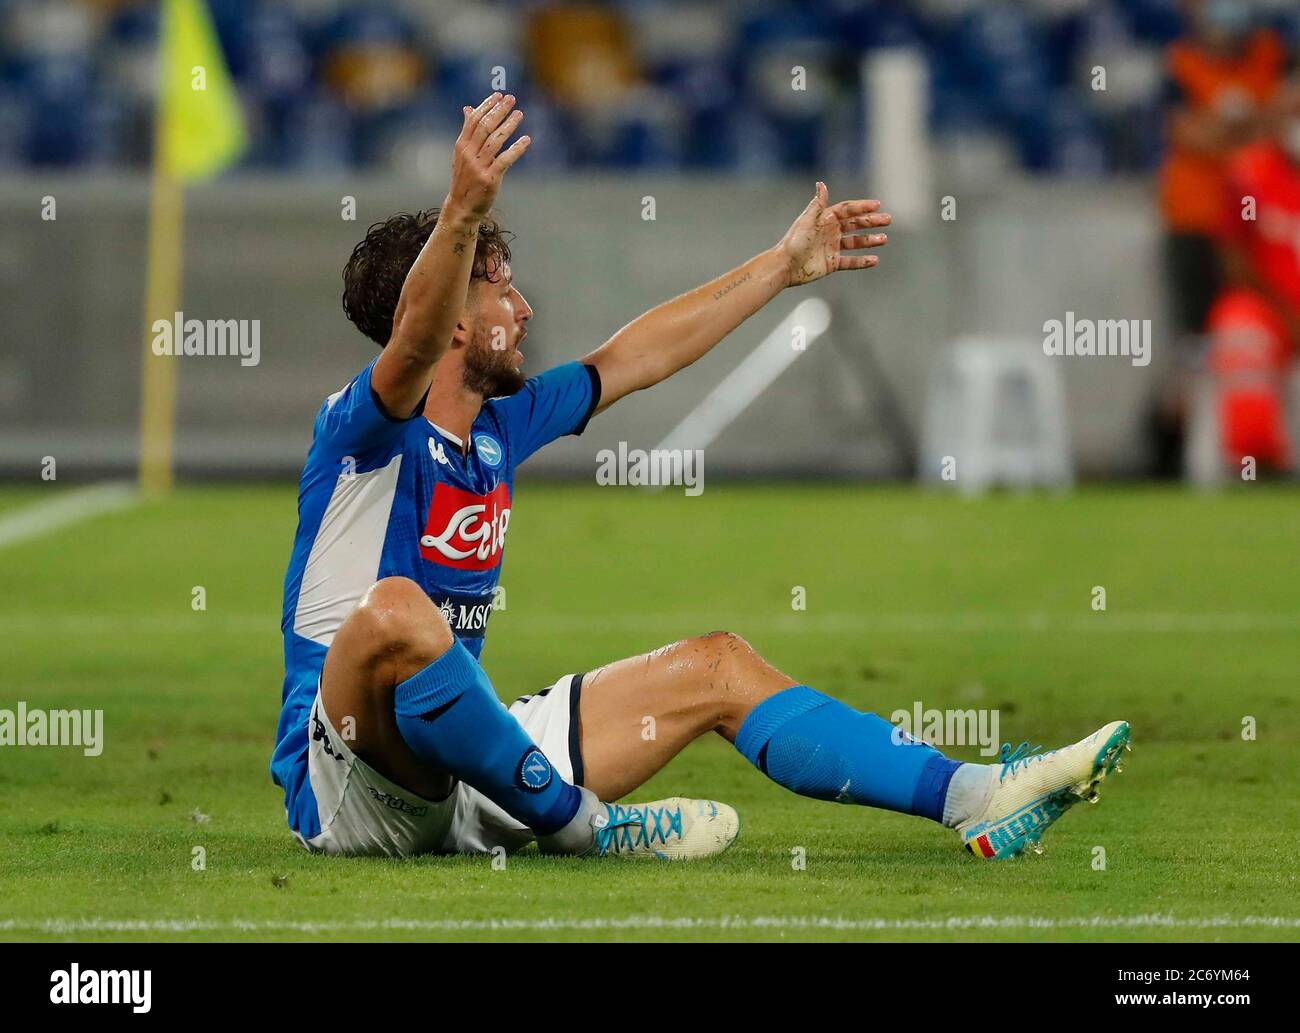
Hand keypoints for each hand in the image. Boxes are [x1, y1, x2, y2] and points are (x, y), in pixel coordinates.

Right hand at [446, 93, 530, 220]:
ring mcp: (478, 166)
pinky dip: (516, 148)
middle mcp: (468, 154)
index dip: (486, 106)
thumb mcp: (462, 154)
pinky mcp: (489, 178)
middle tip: (511, 99)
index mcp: (461, 145)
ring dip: (509, 125)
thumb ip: (467, 131)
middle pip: (485, 127)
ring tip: (520, 114)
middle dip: (498, 111)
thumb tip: (468, 108)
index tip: (498, 95)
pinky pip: (505, 160)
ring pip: (495, 140)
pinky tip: (526, 140)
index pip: (474, 120)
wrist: (462, 207)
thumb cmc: (465, 179)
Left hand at [777, 182, 890, 286]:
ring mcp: (832, 248)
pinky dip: (862, 261)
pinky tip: (875, 260)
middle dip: (871, 221)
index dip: (862, 207)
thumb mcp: (807, 221)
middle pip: (855, 224)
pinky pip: (851, 261)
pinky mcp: (832, 263)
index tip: (877, 205)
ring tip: (884, 239)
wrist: (785, 266)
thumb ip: (817, 204)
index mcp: (825, 219)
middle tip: (888, 219)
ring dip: (870, 240)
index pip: (847, 210)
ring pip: (856, 242)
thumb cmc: (794, 242)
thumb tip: (821, 183)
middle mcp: (830, 232)